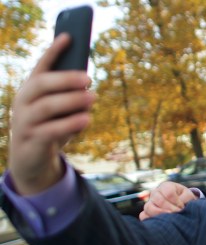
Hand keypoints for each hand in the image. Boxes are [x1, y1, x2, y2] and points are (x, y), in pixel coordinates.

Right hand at [9, 34, 94, 194]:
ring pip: (46, 107)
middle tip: (89, 79)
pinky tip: (86, 120)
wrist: (32, 159)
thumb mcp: (59, 111)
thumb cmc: (50, 127)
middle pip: (41, 84)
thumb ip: (68, 97)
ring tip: (93, 98)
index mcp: (30, 90)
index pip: (40, 67)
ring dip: (72, 101)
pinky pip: (50, 130)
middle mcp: (23, 102)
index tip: (68, 37)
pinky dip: (70, 124)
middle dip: (65, 79)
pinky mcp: (31, 141)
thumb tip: (87, 86)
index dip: (53, 52)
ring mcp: (24, 122)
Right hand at [139, 181, 196, 220]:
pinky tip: (161, 223)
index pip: (169, 193)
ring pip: (149, 208)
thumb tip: (179, 207)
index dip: (177, 202)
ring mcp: (149, 202)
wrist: (180, 204)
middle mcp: (155, 192)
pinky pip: (143, 216)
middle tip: (177, 214)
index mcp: (166, 186)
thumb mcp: (188, 196)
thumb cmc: (184, 199)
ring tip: (170, 219)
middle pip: (158, 200)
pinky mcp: (146, 212)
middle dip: (170, 209)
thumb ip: (186, 199)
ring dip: (161, 215)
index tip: (183, 207)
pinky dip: (150, 220)